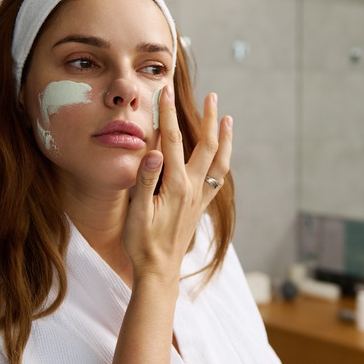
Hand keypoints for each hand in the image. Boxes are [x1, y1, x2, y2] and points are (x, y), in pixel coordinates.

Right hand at [123, 85, 232, 284]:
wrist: (159, 271)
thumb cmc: (142, 243)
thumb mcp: (137, 212)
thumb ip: (145, 180)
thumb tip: (155, 150)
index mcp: (176, 186)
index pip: (172, 141)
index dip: (168, 114)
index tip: (164, 91)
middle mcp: (193, 189)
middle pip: (206, 146)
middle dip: (208, 118)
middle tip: (212, 95)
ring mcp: (199, 199)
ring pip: (219, 162)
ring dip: (224, 139)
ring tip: (227, 119)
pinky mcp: (200, 207)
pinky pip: (217, 178)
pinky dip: (221, 160)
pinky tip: (220, 155)